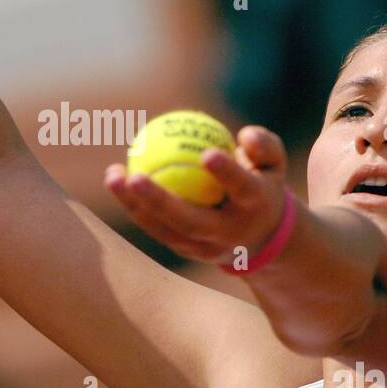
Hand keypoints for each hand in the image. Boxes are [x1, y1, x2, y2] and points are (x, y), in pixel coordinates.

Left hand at [105, 125, 289, 267]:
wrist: (262, 238)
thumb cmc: (262, 184)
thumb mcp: (274, 163)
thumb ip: (264, 145)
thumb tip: (245, 135)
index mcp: (256, 205)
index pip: (243, 189)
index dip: (227, 174)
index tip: (207, 154)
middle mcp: (230, 232)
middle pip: (191, 221)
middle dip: (161, 201)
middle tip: (134, 175)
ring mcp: (206, 248)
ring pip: (165, 231)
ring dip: (136, 206)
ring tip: (112, 176)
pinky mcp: (187, 252)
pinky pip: (156, 229)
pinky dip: (134, 208)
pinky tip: (116, 181)